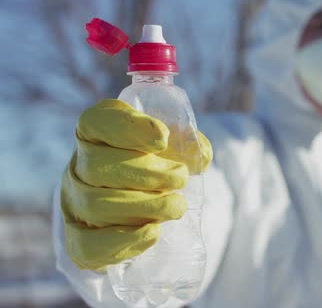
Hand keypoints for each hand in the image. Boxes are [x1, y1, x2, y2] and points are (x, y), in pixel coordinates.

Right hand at [61, 99, 211, 269]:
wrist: (139, 203)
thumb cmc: (157, 165)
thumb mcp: (171, 145)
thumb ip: (187, 145)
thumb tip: (201, 155)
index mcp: (96, 133)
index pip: (97, 122)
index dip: (129, 129)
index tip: (163, 139)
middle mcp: (78, 165)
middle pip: (96, 167)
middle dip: (147, 175)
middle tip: (180, 179)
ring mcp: (73, 203)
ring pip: (95, 205)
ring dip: (144, 207)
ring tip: (176, 206)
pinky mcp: (78, 238)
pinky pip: (86, 245)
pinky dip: (122, 242)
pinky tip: (152, 233)